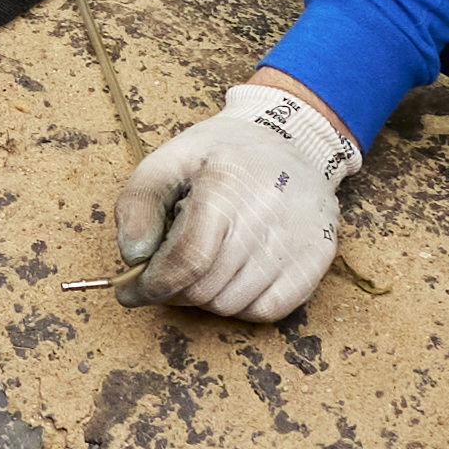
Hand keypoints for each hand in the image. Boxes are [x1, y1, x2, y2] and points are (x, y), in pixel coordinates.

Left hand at [116, 75, 354, 325]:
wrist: (292, 138)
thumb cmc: (223, 154)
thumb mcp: (169, 159)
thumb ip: (138, 203)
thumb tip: (133, 257)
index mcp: (226, 186)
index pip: (186, 260)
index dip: (152, 286)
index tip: (130, 293)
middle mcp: (268, 213)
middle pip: (206, 288)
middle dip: (174, 292)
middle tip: (165, 278)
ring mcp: (298, 238)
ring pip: (234, 305)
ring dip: (206, 299)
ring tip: (202, 269)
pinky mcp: (318, 257)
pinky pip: (269, 310)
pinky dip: (242, 306)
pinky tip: (233, 279)